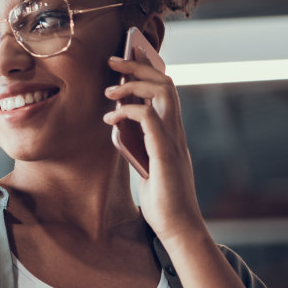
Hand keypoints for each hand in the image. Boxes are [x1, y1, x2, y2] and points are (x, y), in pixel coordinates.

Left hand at [103, 55, 204, 245]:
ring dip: (134, 84)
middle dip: (139, 65)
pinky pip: (152, 121)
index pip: (165, 90)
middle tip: (112, 60)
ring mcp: (173, 141)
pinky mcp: (166, 155)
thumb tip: (121, 129)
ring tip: (110, 90)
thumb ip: (139, 145)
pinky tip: (113, 117)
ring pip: (163, 94)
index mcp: (171, 133)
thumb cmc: (162, 201)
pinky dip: (131, 111)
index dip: (147, 71)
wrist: (177, 227)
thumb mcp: (145, 165)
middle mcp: (176, 132)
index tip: (124, 62)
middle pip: (165, 83)